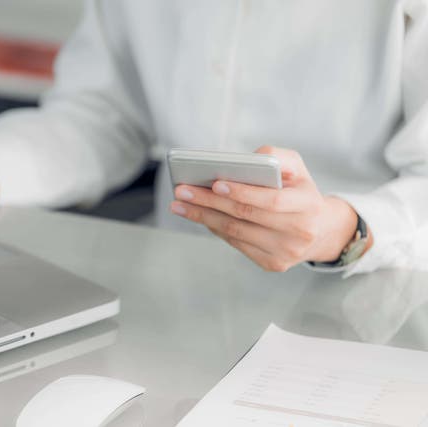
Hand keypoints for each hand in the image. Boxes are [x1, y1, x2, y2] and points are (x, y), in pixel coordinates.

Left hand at [170, 146, 366, 271]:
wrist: (320, 230)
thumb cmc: (299, 192)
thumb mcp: (297, 168)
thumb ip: (276, 156)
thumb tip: (247, 160)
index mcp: (308, 205)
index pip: (272, 201)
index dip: (243, 192)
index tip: (215, 183)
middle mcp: (299, 232)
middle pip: (245, 216)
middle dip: (209, 202)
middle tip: (182, 191)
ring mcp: (286, 252)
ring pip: (235, 232)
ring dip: (203, 217)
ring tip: (180, 204)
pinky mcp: (272, 264)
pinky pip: (236, 243)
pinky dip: (214, 228)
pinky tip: (198, 216)